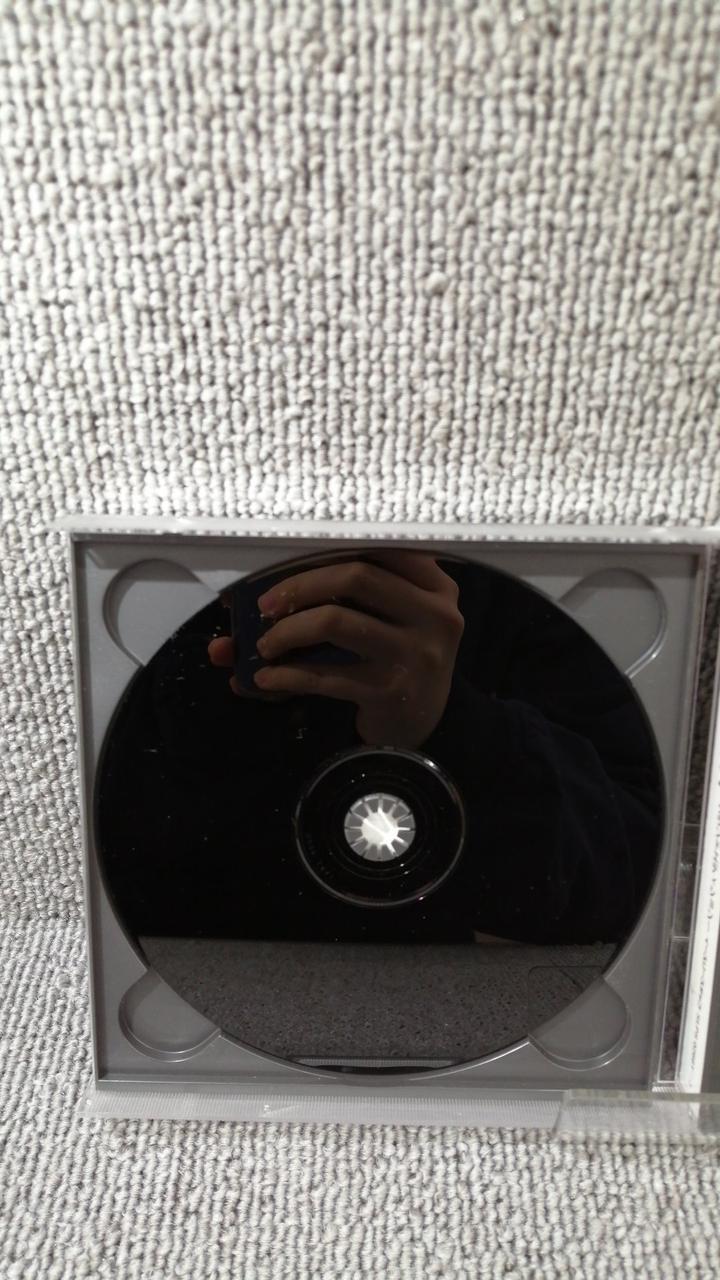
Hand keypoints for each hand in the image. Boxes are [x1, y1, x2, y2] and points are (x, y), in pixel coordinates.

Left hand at [208, 550, 463, 748]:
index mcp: (434, 584)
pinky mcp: (391, 691)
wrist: (421, 720)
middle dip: (300, 586)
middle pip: (356, 576)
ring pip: (335, 621)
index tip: (288, 561)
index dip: (327, 549)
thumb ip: (359, 589)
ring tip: (265, 644)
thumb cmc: (397, 655)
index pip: (379, 547)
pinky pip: (326, 675)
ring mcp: (415, 654)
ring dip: (287, 631)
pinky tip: (266, 678)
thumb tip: (273, 581)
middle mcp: (434, 614)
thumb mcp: (398, 615)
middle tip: (265, 605)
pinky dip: (287, 675)